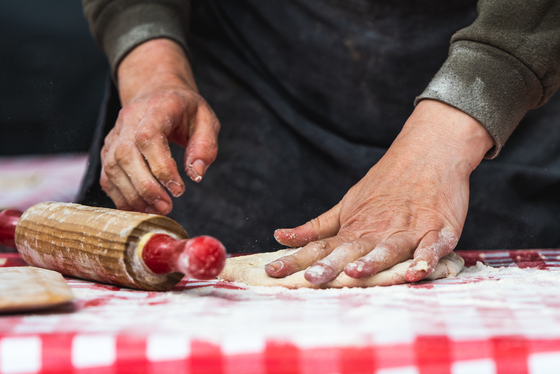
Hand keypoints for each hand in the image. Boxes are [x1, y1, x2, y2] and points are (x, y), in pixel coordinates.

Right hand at [100, 39, 219, 213]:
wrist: (157, 93)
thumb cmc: (185, 110)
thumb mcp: (207, 120)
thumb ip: (205, 146)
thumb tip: (196, 174)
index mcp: (156, 108)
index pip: (148, 136)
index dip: (161, 166)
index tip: (178, 189)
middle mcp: (129, 119)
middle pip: (125, 154)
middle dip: (146, 187)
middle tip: (166, 206)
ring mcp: (115, 134)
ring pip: (112, 167)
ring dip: (132, 195)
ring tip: (155, 210)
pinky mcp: (108, 150)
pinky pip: (106, 176)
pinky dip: (120, 196)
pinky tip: (140, 208)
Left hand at [265, 100, 493, 283]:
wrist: (428, 153)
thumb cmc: (384, 185)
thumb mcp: (346, 205)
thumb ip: (316, 227)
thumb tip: (280, 236)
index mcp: (353, 229)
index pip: (319, 247)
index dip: (295, 260)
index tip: (272, 272)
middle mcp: (377, 231)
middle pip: (350, 250)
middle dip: (330, 266)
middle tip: (311, 279)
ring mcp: (407, 230)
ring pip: (388, 249)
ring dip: (373, 261)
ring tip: (356, 272)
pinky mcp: (438, 230)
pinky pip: (432, 248)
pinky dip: (425, 259)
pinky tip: (417, 272)